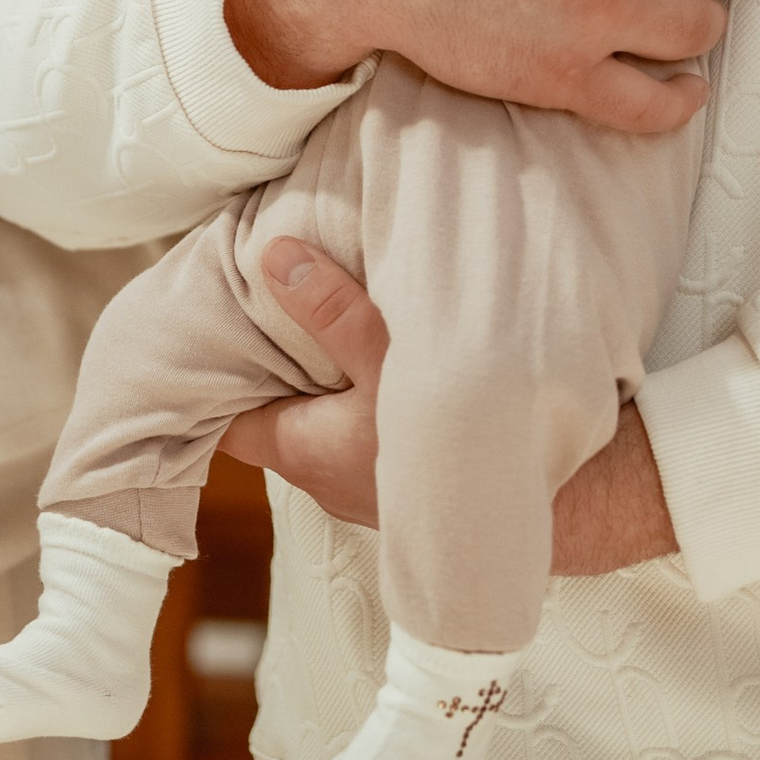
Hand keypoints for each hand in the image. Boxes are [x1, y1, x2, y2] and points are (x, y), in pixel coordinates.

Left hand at [220, 241, 676, 574]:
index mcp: (302, 449)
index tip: (198, 327)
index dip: (204, 376)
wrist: (562, 504)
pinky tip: (374, 362)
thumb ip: (332, 311)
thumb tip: (273, 256)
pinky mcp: (403, 484)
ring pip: (319, 424)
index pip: (224, 417)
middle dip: (264, 367)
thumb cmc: (464, 443)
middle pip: (271, 415)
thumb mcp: (393, 362)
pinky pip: (360, 435)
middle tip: (255, 304)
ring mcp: (364, 487)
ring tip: (311, 321)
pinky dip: (356, 399)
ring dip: (316, 382)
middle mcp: (322, 477)